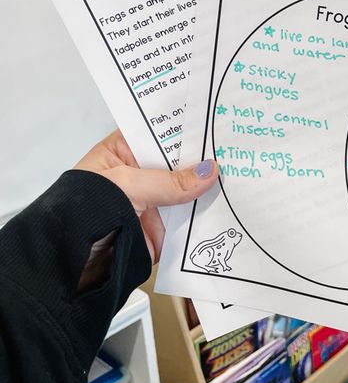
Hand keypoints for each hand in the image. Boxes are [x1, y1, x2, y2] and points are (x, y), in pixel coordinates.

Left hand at [75, 130, 218, 263]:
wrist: (76, 262)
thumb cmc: (83, 212)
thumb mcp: (127, 185)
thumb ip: (169, 181)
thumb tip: (208, 171)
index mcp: (124, 151)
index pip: (159, 131)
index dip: (183, 127)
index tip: (212, 119)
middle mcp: (141, 174)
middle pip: (178, 161)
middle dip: (202, 157)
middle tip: (231, 146)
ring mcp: (154, 201)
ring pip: (188, 189)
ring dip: (208, 186)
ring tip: (237, 172)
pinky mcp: (164, 227)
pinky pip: (191, 218)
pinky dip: (207, 214)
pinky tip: (228, 203)